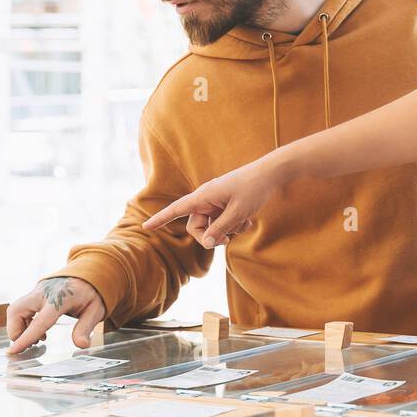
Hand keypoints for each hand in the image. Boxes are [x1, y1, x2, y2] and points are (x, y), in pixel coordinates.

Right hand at [7, 277, 106, 354]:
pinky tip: (38, 329)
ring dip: (19, 327)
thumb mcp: (95, 311)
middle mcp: (44, 293)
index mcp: (61, 298)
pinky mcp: (34, 293)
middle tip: (32, 344)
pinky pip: (20, 308)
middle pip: (17, 311)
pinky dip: (22, 321)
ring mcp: (37, 291)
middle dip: (16, 331)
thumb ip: (85, 328)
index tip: (12, 351)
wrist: (89, 272)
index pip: (40, 321)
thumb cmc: (92, 293)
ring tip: (38, 338)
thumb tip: (82, 345)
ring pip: (15, 309)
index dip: (25, 337)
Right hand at [141, 157, 276, 247]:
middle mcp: (206, 199)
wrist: (271, 174)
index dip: (161, 219)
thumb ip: (221, 229)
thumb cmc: (253, 189)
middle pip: (197, 227)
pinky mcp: (226, 205)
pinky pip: (223, 222)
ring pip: (213, 226)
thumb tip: (206, 243)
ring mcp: (216, 202)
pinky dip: (234, 225)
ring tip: (244, 223)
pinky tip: (248, 221)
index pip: (176, 209)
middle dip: (211, 236)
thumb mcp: (238, 213)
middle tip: (228, 240)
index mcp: (203, 196)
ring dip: (227, 230)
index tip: (145, 226)